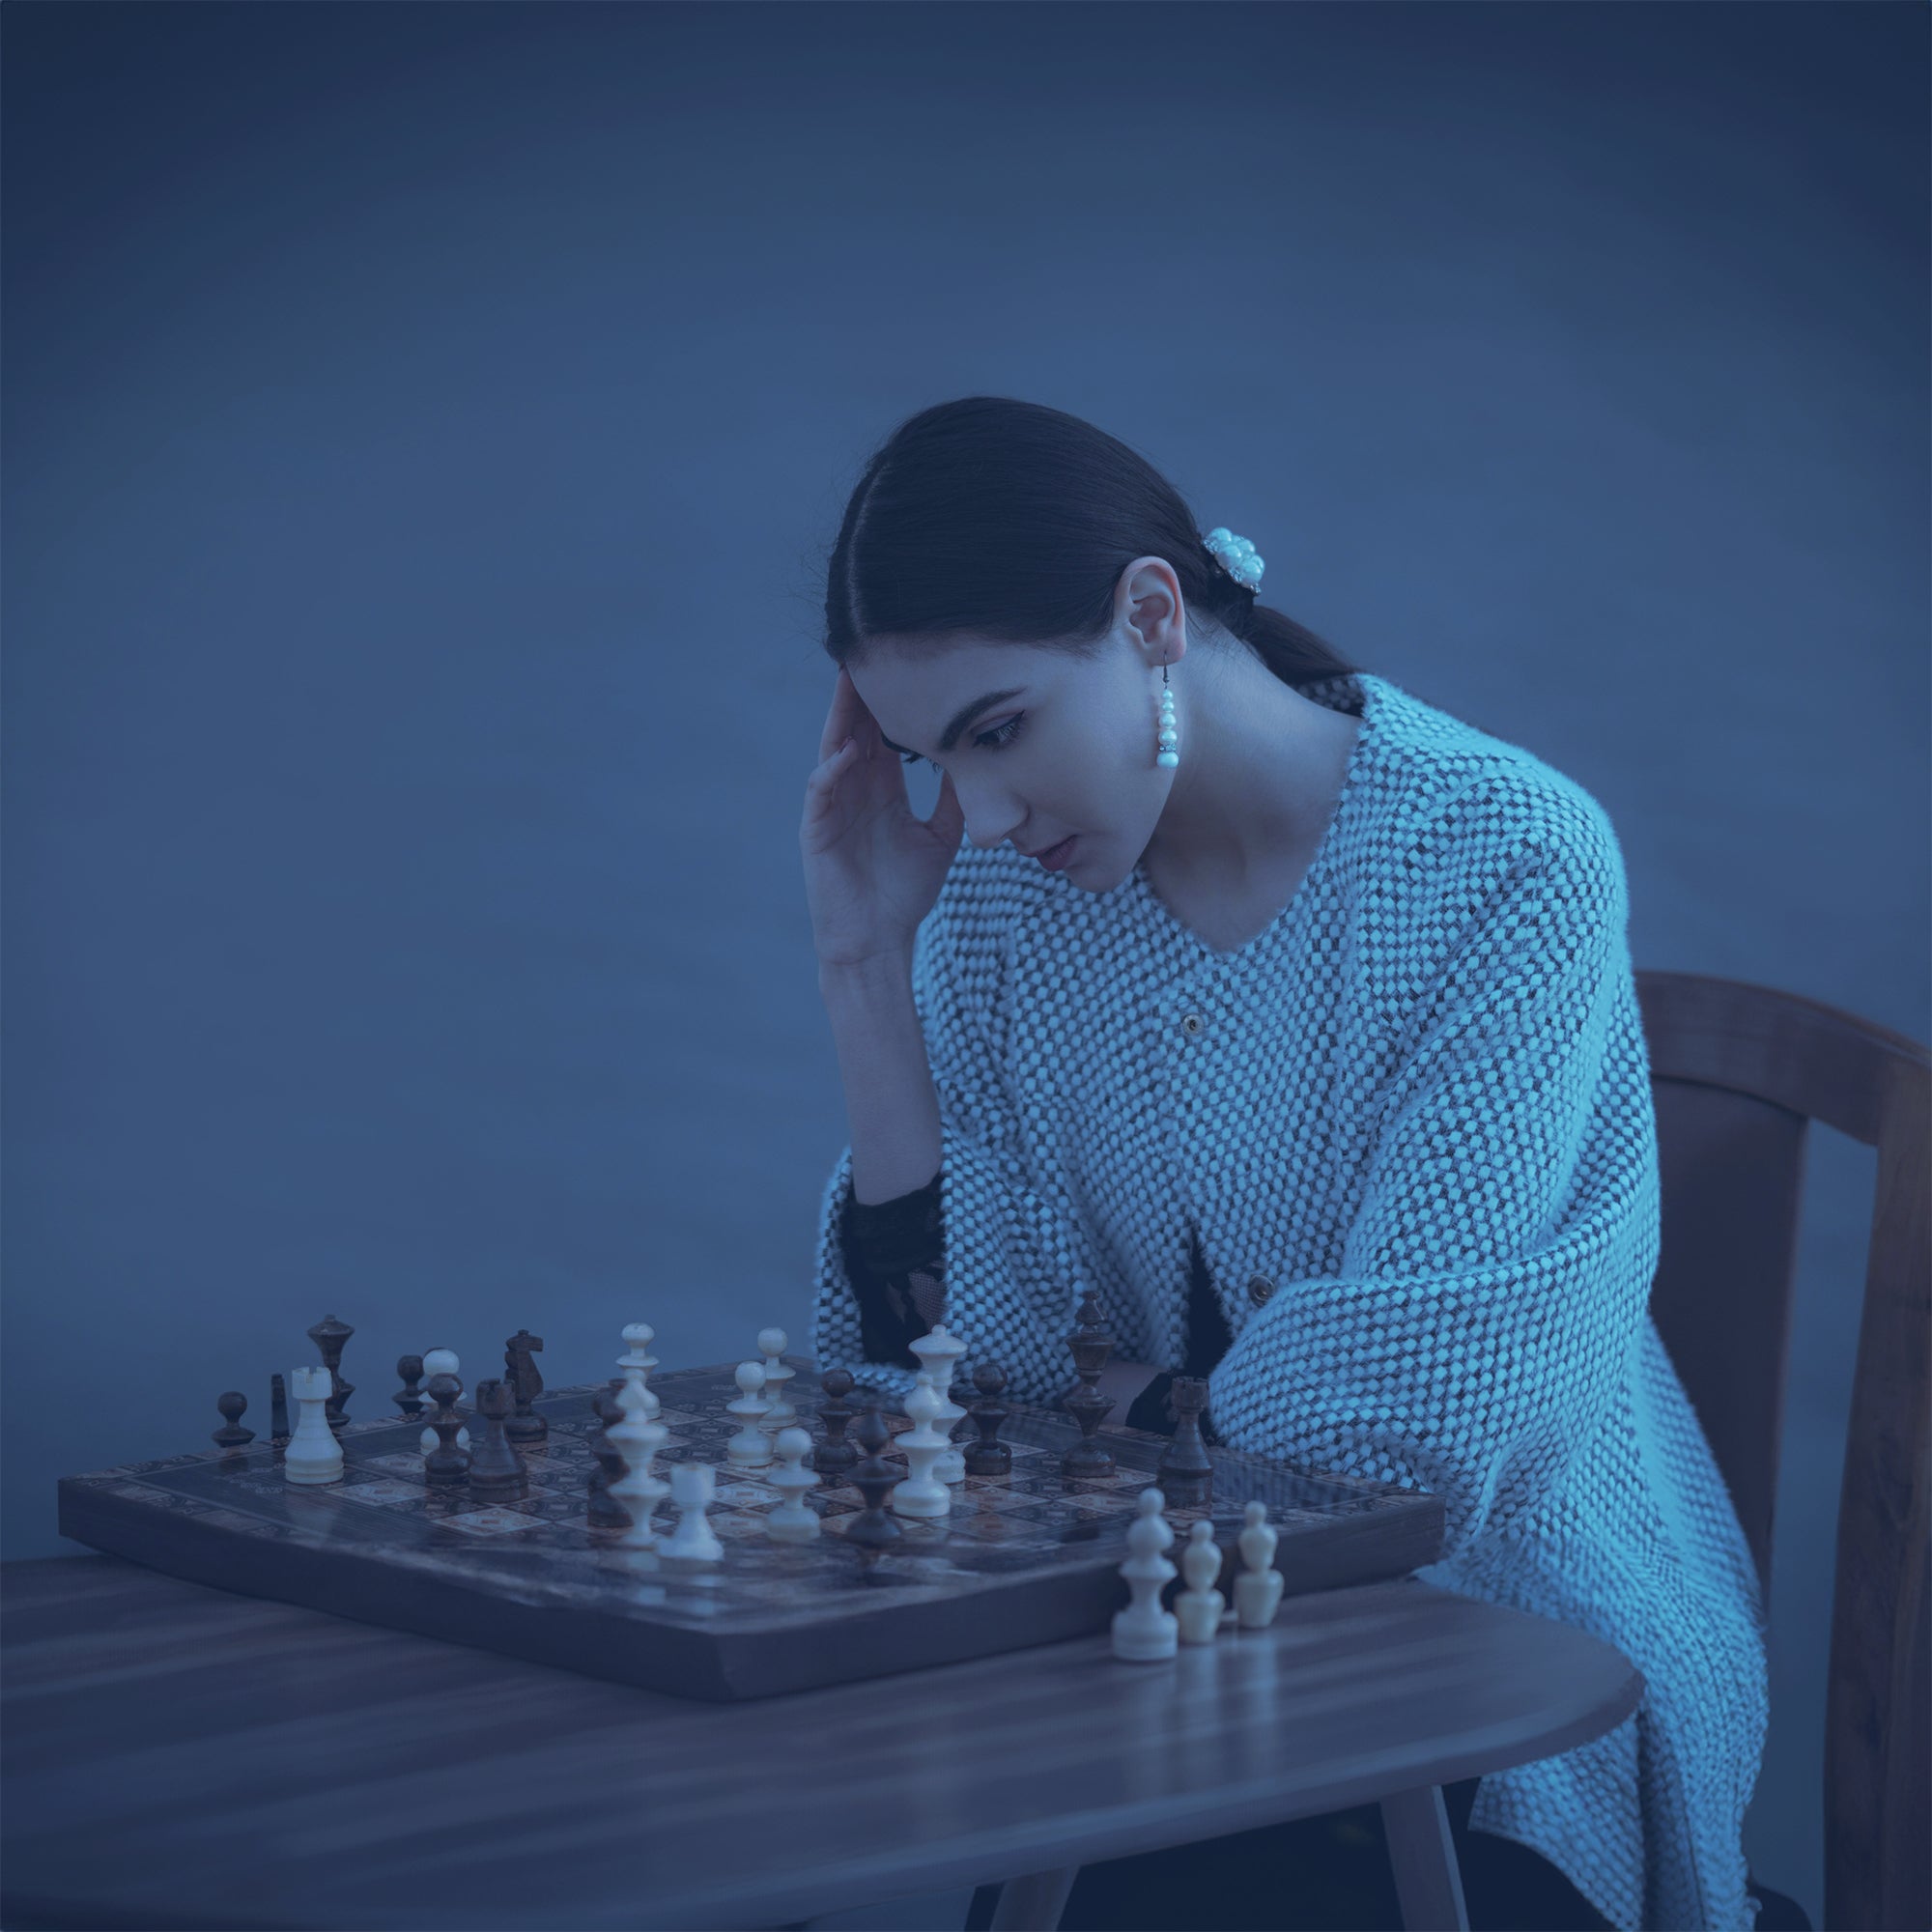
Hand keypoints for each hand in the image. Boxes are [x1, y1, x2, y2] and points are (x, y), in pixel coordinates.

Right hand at [801, 664, 967, 968]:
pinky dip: (831, 770)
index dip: (891, 701)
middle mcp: (854, 790)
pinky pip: (820, 791)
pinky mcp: (817, 831)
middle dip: (862, 693)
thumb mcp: (941, 837)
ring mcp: (833, 807)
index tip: (907, 665)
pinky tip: (848, 750)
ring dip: (840, 717)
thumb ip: (954, 799)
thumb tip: (979, 761)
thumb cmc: (905, 893)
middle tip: (872, 650)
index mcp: (881, 789)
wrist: (879, 941)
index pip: (883, 733)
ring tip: (850, 681)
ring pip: (834, 750)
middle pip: (855, 729)